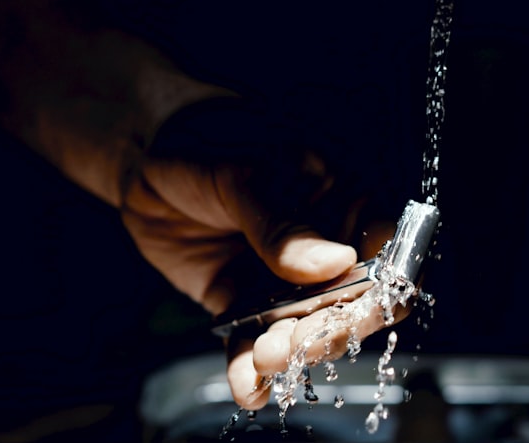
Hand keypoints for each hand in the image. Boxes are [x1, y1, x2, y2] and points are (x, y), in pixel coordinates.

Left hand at [119, 99, 400, 408]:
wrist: (142, 159)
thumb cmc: (204, 141)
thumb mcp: (243, 174)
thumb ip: (283, 223)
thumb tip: (334, 264)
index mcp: (341, 199)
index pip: (385, 250)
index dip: (382, 286)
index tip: (356, 310)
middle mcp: (322, 244)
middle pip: (350, 302)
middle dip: (328, 330)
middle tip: (294, 342)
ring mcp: (284, 276)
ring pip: (304, 328)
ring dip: (290, 352)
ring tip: (262, 359)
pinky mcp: (244, 300)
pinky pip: (255, 339)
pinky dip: (251, 367)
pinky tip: (247, 386)